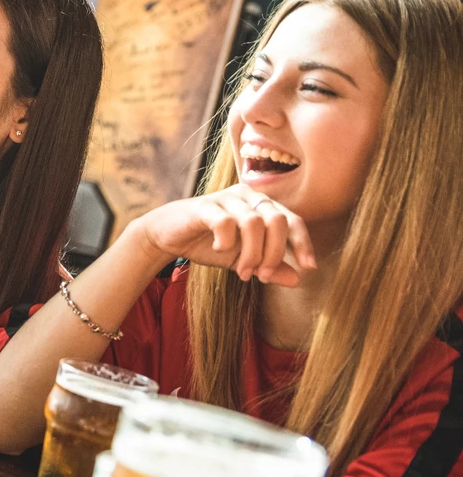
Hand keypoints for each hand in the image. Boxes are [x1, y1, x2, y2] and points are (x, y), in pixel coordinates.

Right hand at [137, 185, 316, 285]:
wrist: (168, 237)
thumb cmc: (208, 244)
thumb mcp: (243, 260)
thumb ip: (269, 267)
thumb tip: (297, 279)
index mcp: (260, 205)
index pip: (292, 220)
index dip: (303, 243)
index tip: (309, 267)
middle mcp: (247, 196)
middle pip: (277, 220)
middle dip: (274, 253)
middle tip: (262, 276)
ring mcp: (225, 198)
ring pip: (254, 223)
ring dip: (252, 254)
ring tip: (242, 273)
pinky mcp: (205, 206)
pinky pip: (226, 222)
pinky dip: (227, 242)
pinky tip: (220, 250)